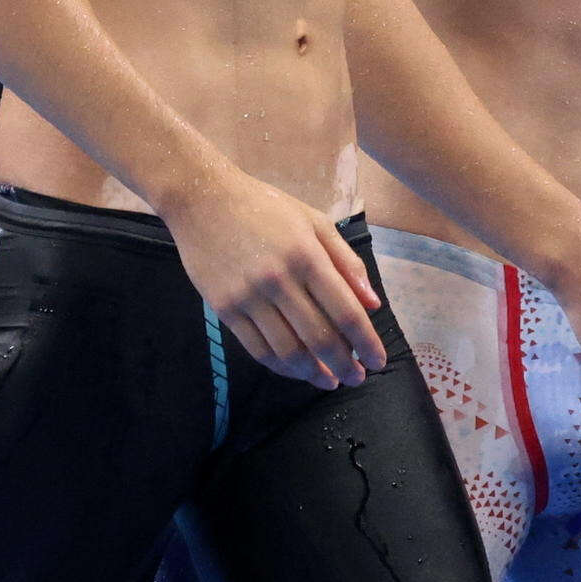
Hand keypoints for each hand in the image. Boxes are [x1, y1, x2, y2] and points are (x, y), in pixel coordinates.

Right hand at [164, 166, 388, 389]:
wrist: (202, 199)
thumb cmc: (264, 206)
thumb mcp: (313, 221)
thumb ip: (346, 261)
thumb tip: (373, 304)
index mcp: (306, 255)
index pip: (345, 311)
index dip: (366, 341)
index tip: (377, 361)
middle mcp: (279, 279)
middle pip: (319, 337)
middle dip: (344, 365)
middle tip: (356, 379)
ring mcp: (249, 297)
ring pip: (288, 350)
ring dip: (313, 373)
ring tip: (329, 381)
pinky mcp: (225, 308)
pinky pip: (257, 349)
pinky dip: (281, 367)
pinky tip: (296, 371)